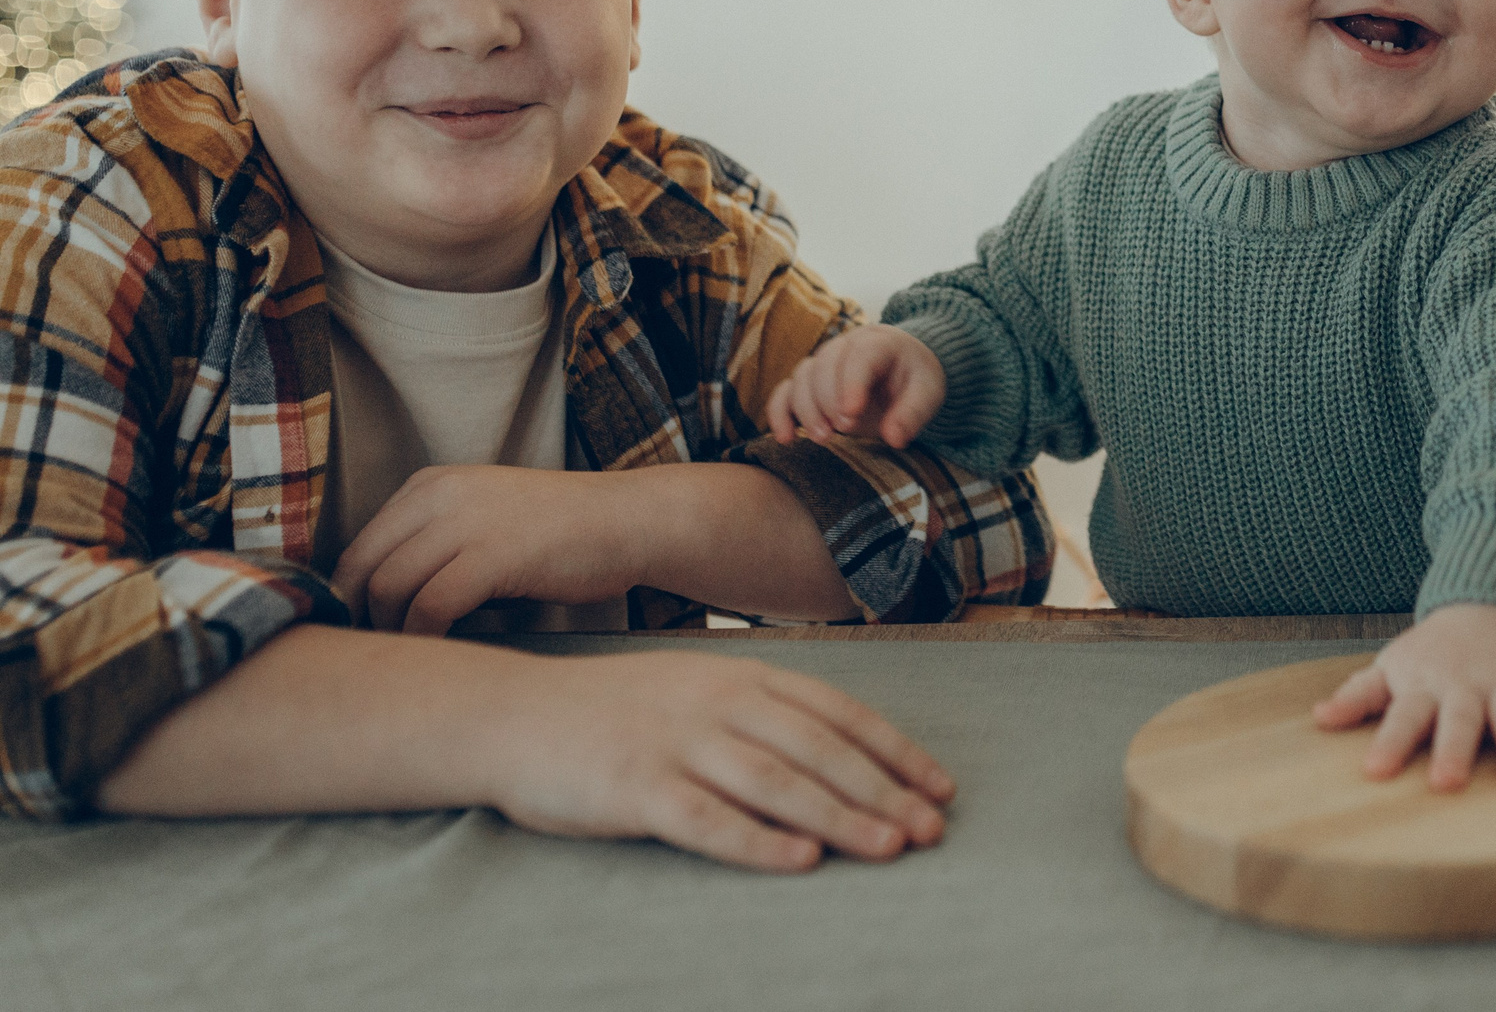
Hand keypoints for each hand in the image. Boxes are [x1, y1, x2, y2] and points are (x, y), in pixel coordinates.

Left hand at [333, 464, 639, 634]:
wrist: (629, 521)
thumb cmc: (562, 532)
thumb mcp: (484, 516)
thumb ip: (435, 541)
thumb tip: (381, 600)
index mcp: (432, 484)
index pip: (360, 546)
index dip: (350, 597)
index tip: (364, 632)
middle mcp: (440, 494)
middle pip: (363, 568)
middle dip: (361, 619)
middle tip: (380, 653)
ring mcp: (465, 522)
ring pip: (389, 588)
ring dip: (392, 632)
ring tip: (411, 656)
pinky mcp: (493, 555)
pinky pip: (431, 606)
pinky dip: (425, 637)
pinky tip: (442, 651)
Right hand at [491, 647, 954, 869]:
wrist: (514, 714)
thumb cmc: (616, 710)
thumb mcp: (698, 689)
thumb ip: (761, 712)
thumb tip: (838, 753)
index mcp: (741, 675)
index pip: (839, 713)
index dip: (896, 751)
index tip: (941, 787)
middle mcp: (719, 703)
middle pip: (820, 750)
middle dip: (885, 791)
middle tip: (933, 829)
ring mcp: (678, 744)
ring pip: (778, 783)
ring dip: (842, 817)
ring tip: (891, 847)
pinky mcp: (636, 788)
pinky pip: (707, 820)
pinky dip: (759, 841)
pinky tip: (801, 861)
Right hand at [764, 324, 944, 447]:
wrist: (904, 368)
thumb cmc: (915, 380)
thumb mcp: (928, 394)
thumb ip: (912, 413)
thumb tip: (894, 438)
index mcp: (878, 343)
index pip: (860, 356)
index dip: (852, 383)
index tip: (851, 414)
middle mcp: (845, 346)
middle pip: (824, 366)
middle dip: (829, 400)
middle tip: (843, 430)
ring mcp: (823, 362)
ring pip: (802, 378)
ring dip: (807, 409)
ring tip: (823, 438)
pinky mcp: (808, 383)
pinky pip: (785, 392)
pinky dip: (779, 413)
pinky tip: (785, 438)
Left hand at [1309, 602, 1495, 790]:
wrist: (1489, 603)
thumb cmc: (1431, 654)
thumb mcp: (1392, 667)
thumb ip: (1358, 696)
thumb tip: (1318, 719)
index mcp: (1423, 686)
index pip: (1402, 716)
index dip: (1389, 743)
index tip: (1374, 773)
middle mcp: (1464, 687)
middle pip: (1457, 719)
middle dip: (1453, 749)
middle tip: (1447, 784)